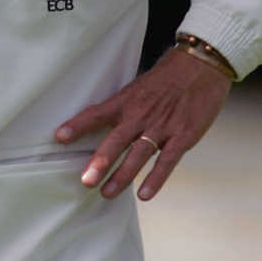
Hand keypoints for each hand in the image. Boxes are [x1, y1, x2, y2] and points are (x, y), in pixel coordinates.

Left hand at [54, 47, 231, 200]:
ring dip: (123, 176)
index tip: (60, 137)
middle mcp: (141, 114)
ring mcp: (162, 126)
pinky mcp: (183, 135)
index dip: (78, 124)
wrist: (202, 66)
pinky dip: (156, 178)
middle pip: (117, 140)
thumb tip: (99, 124)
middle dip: (100, 162)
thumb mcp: (138, 88)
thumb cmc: (167, 79)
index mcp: (127, 101)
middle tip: (85, 181)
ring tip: (107, 193)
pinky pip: (167, 161)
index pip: (98, 112)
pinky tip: (145, 194)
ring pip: (139, 154)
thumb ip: (122, 108)